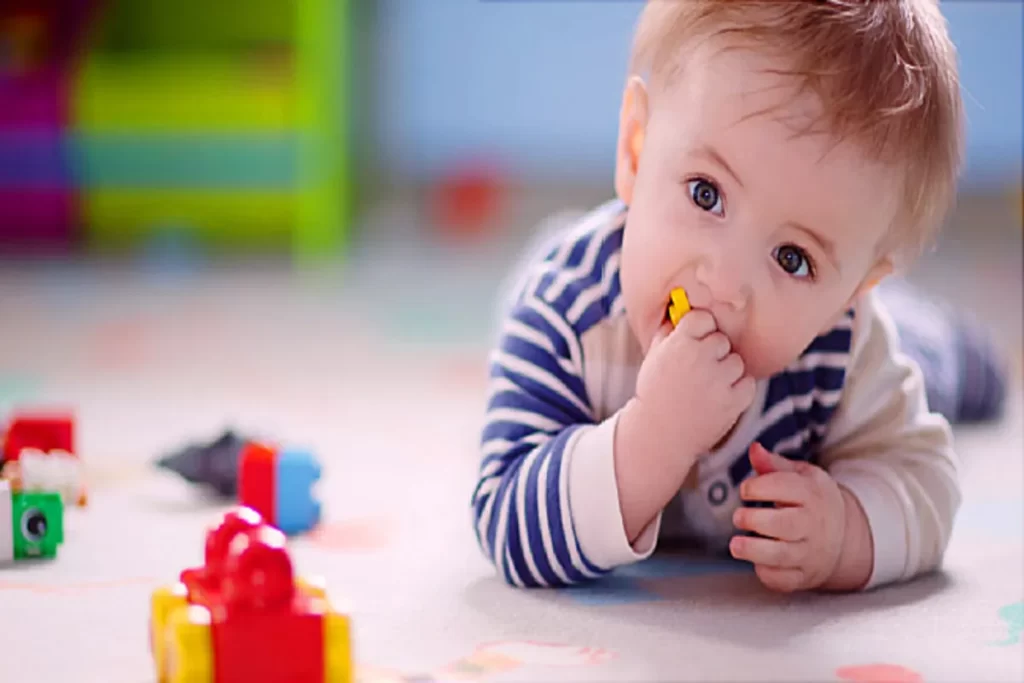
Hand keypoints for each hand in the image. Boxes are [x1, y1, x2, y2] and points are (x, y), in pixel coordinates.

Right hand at [633, 311, 756, 459]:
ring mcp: (719, 380)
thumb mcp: (654, 357)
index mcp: (679, 343)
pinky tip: (717, 398)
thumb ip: (669, 331)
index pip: (703, 318)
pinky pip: (747, 383)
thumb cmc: (655, 393)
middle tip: (697, 372)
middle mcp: (701, 357)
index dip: (698, 331)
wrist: (659, 435)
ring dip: (726, 372)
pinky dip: (737, 390)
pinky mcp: (734, 400)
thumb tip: (682, 310)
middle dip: (712, 353)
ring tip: (706, 388)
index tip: (692, 344)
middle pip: (721, 340)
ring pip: (736, 362)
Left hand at [729, 442, 845, 592]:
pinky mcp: (803, 576)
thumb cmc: (811, 500)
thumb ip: (774, 464)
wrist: (845, 535)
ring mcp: (810, 553)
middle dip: (755, 520)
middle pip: (785, 525)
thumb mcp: (800, 476)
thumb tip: (754, 449)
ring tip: (735, 545)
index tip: (745, 490)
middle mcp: (813, 525)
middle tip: (738, 516)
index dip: (759, 487)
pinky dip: (768, 574)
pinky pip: (784, 580)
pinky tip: (757, 562)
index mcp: (812, 494)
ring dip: (754, 551)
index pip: (785, 488)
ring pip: (782, 556)